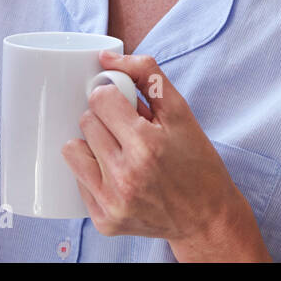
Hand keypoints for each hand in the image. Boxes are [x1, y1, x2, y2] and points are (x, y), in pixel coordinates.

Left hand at [61, 52, 269, 260]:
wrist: (207, 218)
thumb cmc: (196, 161)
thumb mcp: (181, 111)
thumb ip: (145, 74)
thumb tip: (106, 58)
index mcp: (146, 144)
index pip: (100, 99)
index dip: (113, 97)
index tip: (125, 106)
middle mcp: (126, 175)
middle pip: (86, 122)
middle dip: (105, 120)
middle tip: (128, 131)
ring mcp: (113, 202)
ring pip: (73, 149)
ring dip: (93, 144)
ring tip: (118, 151)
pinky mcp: (104, 221)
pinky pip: (77, 180)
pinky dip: (94, 172)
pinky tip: (118, 176)